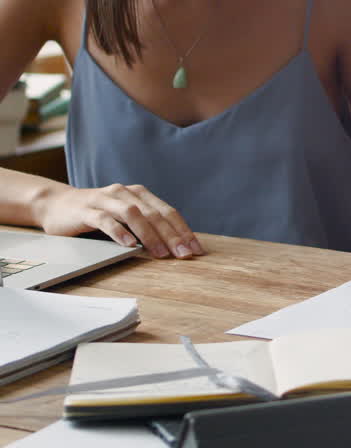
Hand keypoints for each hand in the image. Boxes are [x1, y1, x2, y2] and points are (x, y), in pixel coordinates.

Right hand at [33, 183, 202, 258]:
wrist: (56, 204)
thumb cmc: (97, 214)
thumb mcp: (125, 217)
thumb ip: (146, 225)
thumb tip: (176, 245)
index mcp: (139, 194)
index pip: (167, 212)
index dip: (183, 230)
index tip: (196, 249)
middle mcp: (124, 193)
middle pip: (154, 214)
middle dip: (172, 235)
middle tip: (185, 255)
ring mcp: (105, 200)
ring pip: (133, 214)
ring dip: (150, 235)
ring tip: (161, 254)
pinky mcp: (86, 210)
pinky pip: (105, 220)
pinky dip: (120, 232)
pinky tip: (130, 245)